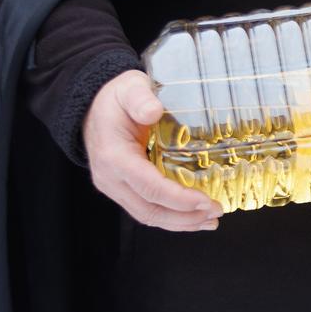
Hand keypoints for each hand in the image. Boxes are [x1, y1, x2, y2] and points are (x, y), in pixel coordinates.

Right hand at [83, 70, 222, 230]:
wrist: (93, 107)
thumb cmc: (116, 98)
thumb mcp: (129, 89)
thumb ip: (140, 99)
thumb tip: (153, 111)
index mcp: (114, 157)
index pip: (149, 187)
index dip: (179, 198)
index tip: (206, 201)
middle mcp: (111, 179)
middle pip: (149, 209)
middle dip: (184, 216)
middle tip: (216, 213)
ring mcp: (115, 187)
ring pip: (147, 214)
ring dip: (179, 222)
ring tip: (209, 221)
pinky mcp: (123, 189)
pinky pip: (146, 208)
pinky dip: (170, 216)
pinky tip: (192, 217)